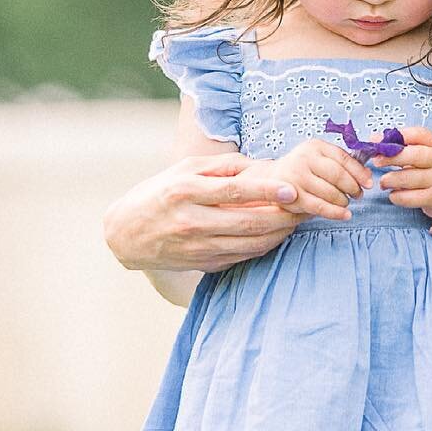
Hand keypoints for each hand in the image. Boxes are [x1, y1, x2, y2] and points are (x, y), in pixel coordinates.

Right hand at [104, 153, 304, 274]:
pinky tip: (276, 233)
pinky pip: (243, 256)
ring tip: (296, 219)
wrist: (126, 235)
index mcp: (186, 191)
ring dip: (279, 232)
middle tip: (306, 206)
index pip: (233, 191)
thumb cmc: (160, 193)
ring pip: (251, 243)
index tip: (292, 189)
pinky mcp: (204, 264)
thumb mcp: (185, 169)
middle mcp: (192, 221)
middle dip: (283, 215)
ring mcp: (198, 247)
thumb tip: (264, 166)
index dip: (266, 190)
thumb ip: (225, 166)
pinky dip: (265, 245)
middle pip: (248, 221)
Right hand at [272, 139, 372, 217]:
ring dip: (344, 201)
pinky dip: (335, 213)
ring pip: (331, 192)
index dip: (359, 172)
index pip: (343, 158)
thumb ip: (343, 163)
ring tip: (346, 203)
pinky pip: (320, 207)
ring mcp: (297, 177)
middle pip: (338, 175)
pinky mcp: (292, 196)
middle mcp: (304, 158)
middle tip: (358, 195)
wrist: (274, 181)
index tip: (369, 183)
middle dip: (353, 188)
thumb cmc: (304, 170)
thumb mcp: (321, 159)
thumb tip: (368, 175)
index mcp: (315, 146)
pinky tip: (345, 215)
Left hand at [375, 127, 431, 220]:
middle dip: (392, 157)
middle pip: (415, 155)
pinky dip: (397, 197)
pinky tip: (394, 194)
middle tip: (376, 161)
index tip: (378, 140)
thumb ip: (405, 146)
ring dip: (390, 179)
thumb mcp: (429, 153)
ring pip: (409, 178)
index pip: (419, 134)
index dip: (398, 135)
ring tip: (383, 181)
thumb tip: (375, 139)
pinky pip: (410, 198)